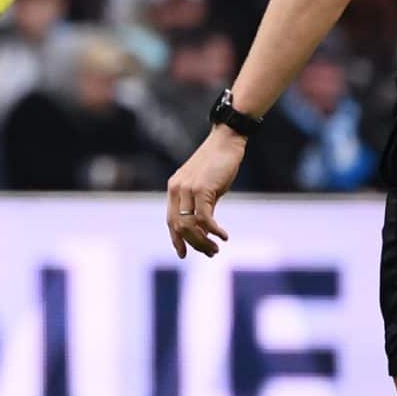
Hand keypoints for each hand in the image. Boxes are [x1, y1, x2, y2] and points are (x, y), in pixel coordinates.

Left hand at [166, 126, 244, 258]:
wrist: (226, 141)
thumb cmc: (218, 163)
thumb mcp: (205, 186)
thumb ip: (200, 203)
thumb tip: (205, 226)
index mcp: (174, 189)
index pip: (170, 221)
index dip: (176, 239)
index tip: (183, 254)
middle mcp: (176, 190)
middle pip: (178, 227)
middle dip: (194, 244)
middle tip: (210, 253)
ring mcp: (187, 189)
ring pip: (189, 225)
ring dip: (203, 241)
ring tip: (216, 249)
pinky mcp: (201, 188)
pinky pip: (203, 218)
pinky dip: (213, 231)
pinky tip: (223, 236)